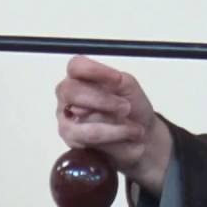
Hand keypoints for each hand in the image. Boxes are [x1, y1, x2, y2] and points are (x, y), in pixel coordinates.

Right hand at [55, 55, 173, 193]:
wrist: (141, 136)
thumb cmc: (132, 105)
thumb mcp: (130, 87)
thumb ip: (116, 81)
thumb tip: (97, 92)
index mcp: (82, 77)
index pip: (76, 66)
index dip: (93, 70)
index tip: (117, 79)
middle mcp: (68, 96)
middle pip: (71, 91)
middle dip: (102, 100)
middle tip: (126, 108)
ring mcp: (66, 119)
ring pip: (79, 120)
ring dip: (113, 127)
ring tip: (135, 130)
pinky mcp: (71, 140)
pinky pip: (86, 139)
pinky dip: (112, 138)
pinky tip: (126, 137)